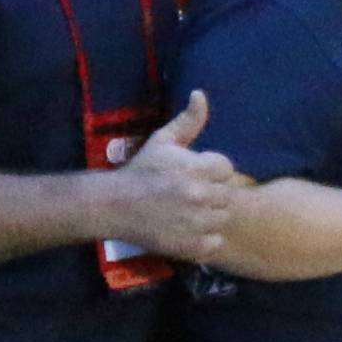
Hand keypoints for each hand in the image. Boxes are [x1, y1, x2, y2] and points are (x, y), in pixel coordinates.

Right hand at [108, 90, 244, 264]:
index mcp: (195, 168)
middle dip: (213, 192)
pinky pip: (214, 241)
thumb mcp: (162, 141)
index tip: (196, 174)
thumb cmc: (140, 170)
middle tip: (192, 195)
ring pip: (222, 218)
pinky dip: (204, 238)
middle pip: (228, 194)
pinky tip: (187, 229)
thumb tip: (200, 95)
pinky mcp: (191, 246)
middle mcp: (199, 196)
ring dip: (210, 215)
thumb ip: (187, 121)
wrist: (113, 206)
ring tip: (189, 212)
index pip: (226, 168)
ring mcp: (196, 223)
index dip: (213, 170)